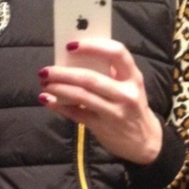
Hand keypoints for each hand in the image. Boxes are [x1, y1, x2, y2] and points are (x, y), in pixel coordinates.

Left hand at [38, 39, 162, 164]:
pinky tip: (47, 100)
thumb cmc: (132, 107)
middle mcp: (126, 93)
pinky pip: (76, 114)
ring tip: (44, 83)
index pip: (116, 53)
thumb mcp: (130, 87)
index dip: (93, 46)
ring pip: (81, 96)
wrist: (144, 142)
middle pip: (90, 78)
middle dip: (64, 73)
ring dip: (59, 88)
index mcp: (133, 77)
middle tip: (45, 70)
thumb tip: (76, 58)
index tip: (70, 45)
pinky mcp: (102, 127)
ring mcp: (114, 112)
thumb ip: (110, 73)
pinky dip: (59, 106)